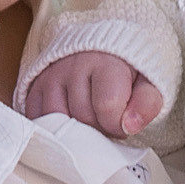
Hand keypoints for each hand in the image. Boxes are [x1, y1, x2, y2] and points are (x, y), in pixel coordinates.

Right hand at [23, 52, 163, 136]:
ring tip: (89, 123)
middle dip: (98, 129)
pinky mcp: (35, 87)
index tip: (123, 123)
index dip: (118, 125)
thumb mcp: (148, 84)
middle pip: (82, 117)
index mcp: (105, 62)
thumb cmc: (128, 73)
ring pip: (58, 121)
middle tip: (106, 123)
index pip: (107, 107)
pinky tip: (70, 124)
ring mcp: (51, 76)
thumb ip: (147, 104)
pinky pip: (38, 119)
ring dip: (76, 131)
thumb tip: (129, 126)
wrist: (102, 52)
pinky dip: (54, 129)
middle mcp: (73, 65)